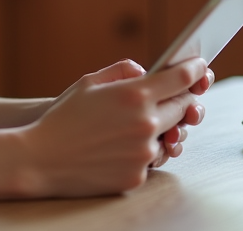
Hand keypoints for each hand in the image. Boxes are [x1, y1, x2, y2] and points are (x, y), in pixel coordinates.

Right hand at [19, 58, 206, 197]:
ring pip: (170, 137)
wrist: (41, 159)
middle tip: (173, 96)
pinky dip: (141, 152)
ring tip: (137, 125)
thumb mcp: (89, 82)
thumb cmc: (62, 118)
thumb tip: (147, 72)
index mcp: (134, 95)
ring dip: (162, 129)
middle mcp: (145, 124)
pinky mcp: (138, 175)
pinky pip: (151, 159)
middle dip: (182, 100)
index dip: (195, 70)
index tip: (201, 67)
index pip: (181, 79)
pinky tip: (119, 148)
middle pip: (183, 108)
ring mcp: (144, 153)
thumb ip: (123, 71)